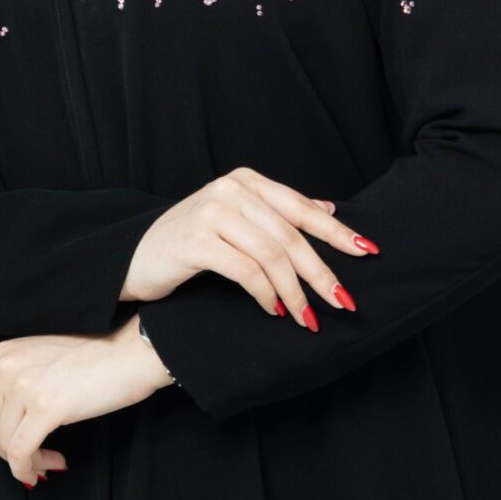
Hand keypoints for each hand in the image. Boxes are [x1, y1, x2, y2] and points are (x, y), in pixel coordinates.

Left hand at [0, 321, 165, 488]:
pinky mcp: (45, 407)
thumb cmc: (94, 360)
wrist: (130, 352)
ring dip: (27, 462)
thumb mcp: (39, 363)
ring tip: (51, 460)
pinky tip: (53, 464)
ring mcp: (23, 386)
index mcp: (0, 355)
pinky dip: (30, 468)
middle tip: (37, 462)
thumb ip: (11, 387)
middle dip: (8, 455)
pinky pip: (21, 453)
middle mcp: (4, 367)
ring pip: (4, 446)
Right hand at [119, 166, 378, 326]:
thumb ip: (277, 213)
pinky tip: (274, 310)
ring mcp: (213, 212)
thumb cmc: (188, 243)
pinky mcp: (198, 241)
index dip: (337, 232)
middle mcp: (231, 190)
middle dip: (321, 272)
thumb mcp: (236, 220)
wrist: (133, 259)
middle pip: (291, 235)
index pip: (301, 208)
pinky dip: (266, 294)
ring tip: (306, 317)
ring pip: (272, 256)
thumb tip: (329, 209)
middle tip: (342, 301)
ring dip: (295, 292)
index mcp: (245, 181)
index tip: (367, 252)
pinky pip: (247, 271)